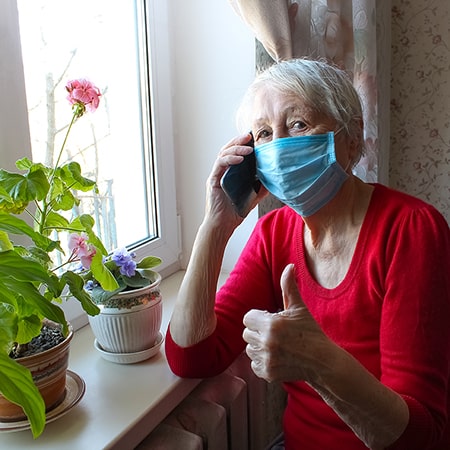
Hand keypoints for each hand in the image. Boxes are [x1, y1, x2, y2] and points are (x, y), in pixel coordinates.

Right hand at [205, 133, 266, 224]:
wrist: (223, 226)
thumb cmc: (234, 212)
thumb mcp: (252, 197)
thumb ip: (260, 187)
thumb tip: (273, 178)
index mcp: (230, 173)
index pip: (235, 153)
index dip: (242, 144)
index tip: (254, 138)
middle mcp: (222, 171)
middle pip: (227, 149)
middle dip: (238, 141)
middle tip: (249, 136)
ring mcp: (216, 175)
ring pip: (223, 153)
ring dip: (236, 148)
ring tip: (248, 147)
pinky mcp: (213, 180)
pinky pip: (220, 164)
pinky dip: (230, 159)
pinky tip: (240, 159)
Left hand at [243, 264, 333, 382]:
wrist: (322, 361)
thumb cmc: (309, 331)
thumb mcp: (299, 308)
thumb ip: (288, 287)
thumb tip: (289, 266)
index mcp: (272, 324)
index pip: (247, 318)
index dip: (258, 318)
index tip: (271, 320)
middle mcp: (267, 342)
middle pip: (246, 333)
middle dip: (258, 332)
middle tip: (275, 334)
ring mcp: (267, 360)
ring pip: (249, 349)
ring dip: (259, 347)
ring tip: (276, 345)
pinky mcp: (268, 374)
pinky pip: (253, 364)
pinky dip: (262, 361)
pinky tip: (276, 357)